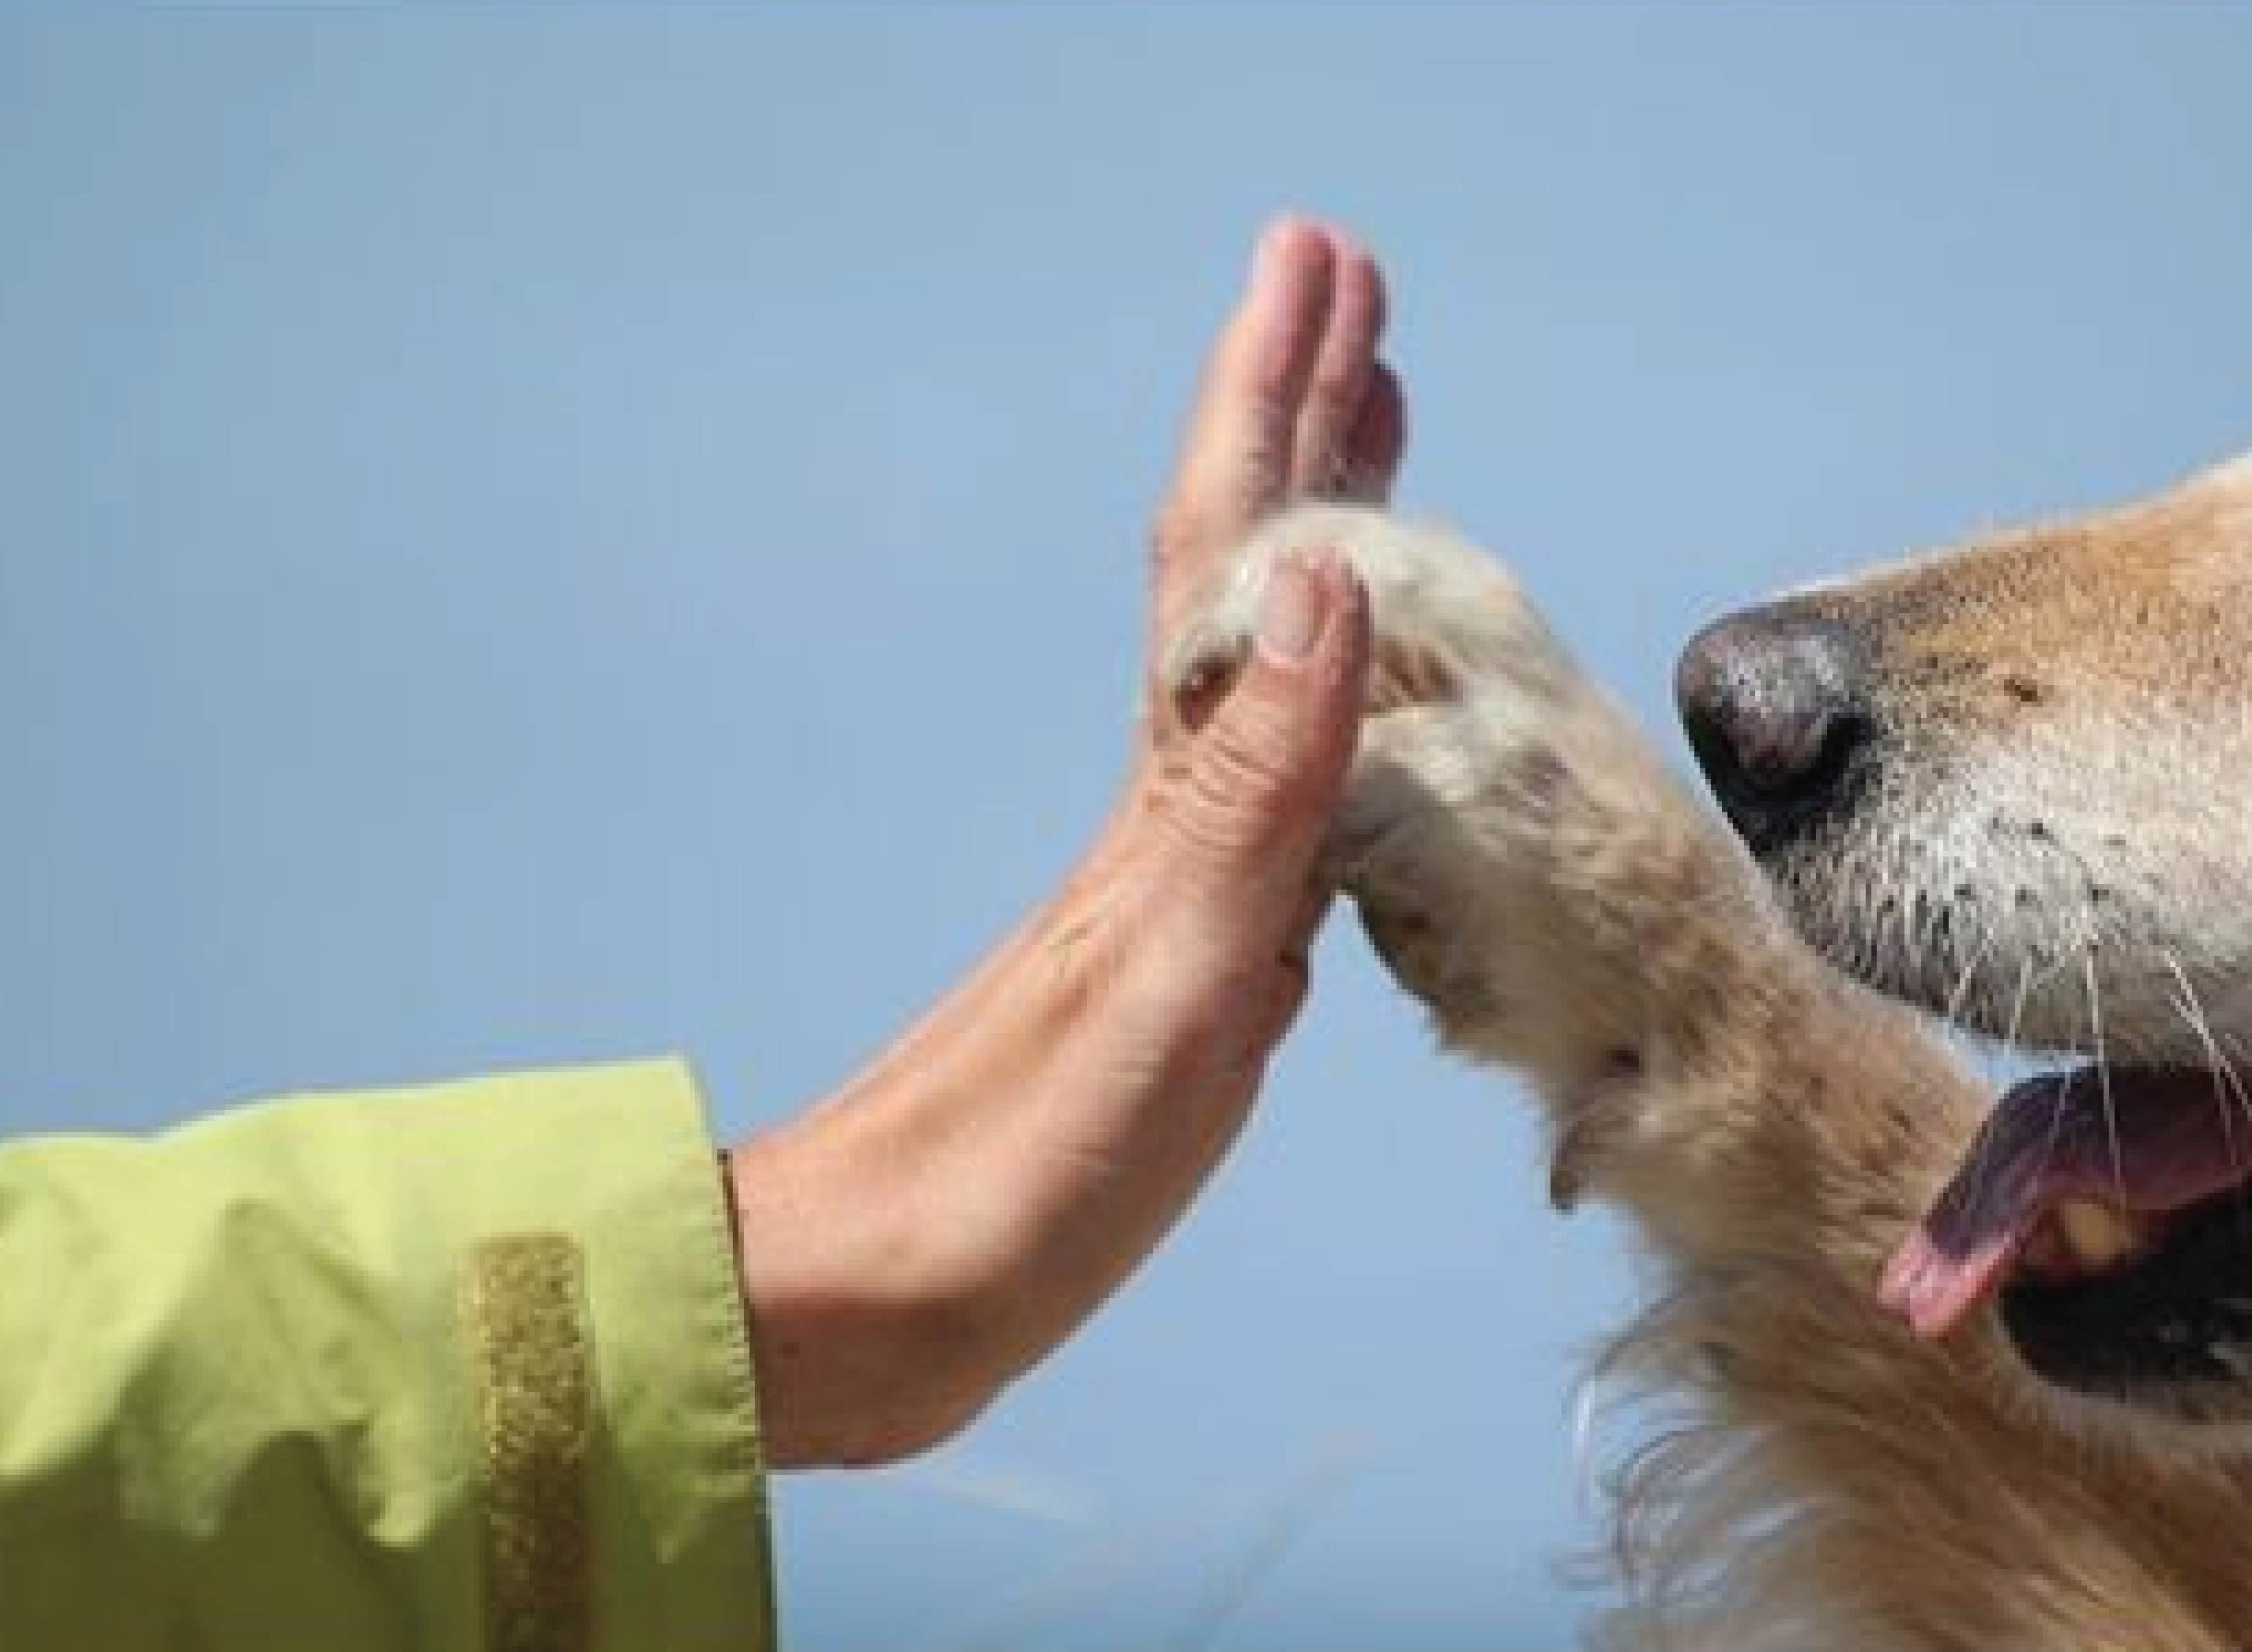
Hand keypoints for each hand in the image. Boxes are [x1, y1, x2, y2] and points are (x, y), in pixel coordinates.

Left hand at [727, 219, 1404, 1467]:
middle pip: (1246, 572)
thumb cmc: (1022, 1166)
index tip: (1325, 266)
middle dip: (1302, 423)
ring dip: (1317, 536)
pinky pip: (1280, 766)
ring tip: (1368, 441)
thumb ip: (1259, 785)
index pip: (1237, 550)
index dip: (1280, 401)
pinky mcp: (1182, 954)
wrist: (882, 1307)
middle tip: (1358, 297)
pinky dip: (1328, 693)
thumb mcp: (1169, 971)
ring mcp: (1171, 874)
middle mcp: (1171, 807)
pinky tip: (1347, 703)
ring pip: (1265, 657)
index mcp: (1172, 797)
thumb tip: (1335, 579)